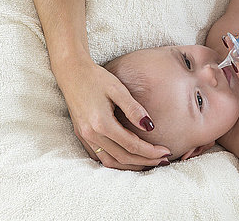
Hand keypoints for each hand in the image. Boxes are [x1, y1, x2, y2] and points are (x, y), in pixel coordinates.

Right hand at [56, 57, 170, 169]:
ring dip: (131, 165)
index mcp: (101, 124)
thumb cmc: (97, 78)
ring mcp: (85, 137)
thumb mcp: (118, 89)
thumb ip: (134, 109)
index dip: (151, 151)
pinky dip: (116, 161)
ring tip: (149, 162)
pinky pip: (100, 156)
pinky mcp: (82, 135)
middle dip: (145, 161)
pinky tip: (129, 159)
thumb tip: (150, 127)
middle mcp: (91, 135)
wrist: (72, 73)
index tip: (166, 152)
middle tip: (163, 161)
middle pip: (123, 157)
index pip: (131, 145)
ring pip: (110, 162)